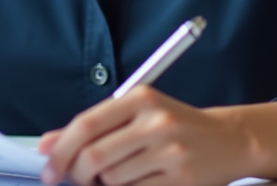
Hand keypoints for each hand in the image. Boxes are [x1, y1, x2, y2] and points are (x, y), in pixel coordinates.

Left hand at [37, 87, 251, 185]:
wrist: (230, 139)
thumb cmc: (174, 126)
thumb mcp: (136, 114)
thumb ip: (92, 127)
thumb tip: (46, 144)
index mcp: (141, 98)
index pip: (87, 124)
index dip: (60, 150)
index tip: (47, 168)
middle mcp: (157, 121)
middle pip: (94, 157)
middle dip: (77, 174)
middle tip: (78, 178)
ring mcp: (171, 152)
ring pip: (112, 180)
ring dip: (105, 184)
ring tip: (118, 175)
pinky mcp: (182, 180)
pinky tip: (137, 182)